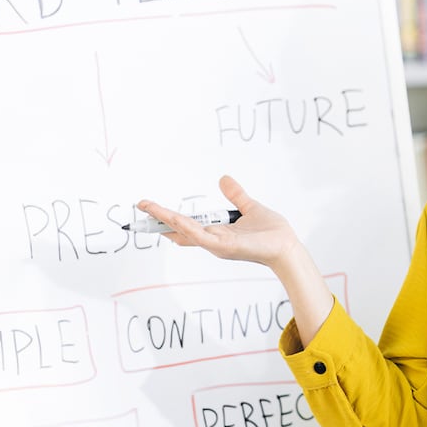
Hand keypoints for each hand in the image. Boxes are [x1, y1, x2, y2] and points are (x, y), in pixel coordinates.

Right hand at [136, 173, 331, 339]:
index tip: (149, 208)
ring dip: (165, 219)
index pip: (186, 225)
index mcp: (216, 232)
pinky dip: (184, 227)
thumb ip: (236, 195)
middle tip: (139, 208)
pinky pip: (199, 235)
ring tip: (147, 207)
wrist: (287, 247)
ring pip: (184, 230)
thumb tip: (223, 179)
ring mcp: (216, 245)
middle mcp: (212, 240)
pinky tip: (170, 219)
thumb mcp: (250, 208)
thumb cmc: (272, 234)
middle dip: (158, 219)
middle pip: (178, 229)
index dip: (167, 217)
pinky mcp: (223, 247)